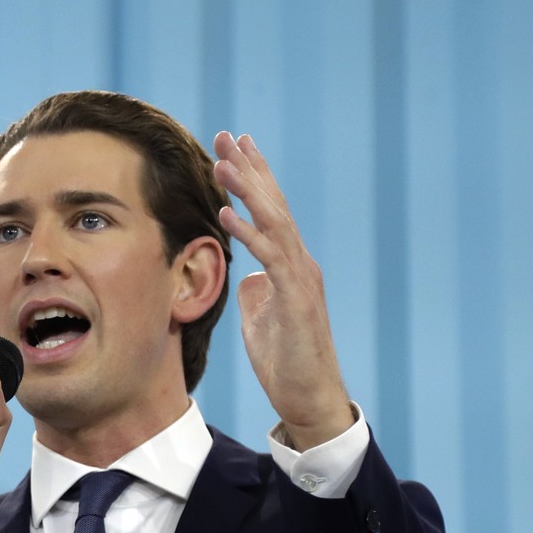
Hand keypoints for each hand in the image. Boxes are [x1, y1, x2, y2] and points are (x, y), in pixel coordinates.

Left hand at [212, 132, 352, 449]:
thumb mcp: (263, 319)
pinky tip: (225, 215)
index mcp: (289, 265)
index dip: (254, 178)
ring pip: (273, 224)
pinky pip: (270, 260)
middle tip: (228, 134)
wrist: (310, 399)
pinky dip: (248, 235)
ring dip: (247, 192)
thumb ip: (258, 293)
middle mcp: (299, 264)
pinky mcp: (295, 301)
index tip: (234, 148)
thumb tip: (249, 277)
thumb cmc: (287, 363)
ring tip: (222, 163)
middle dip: (250, 168)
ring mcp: (300, 279)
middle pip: (273, 205)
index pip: (271, 212)